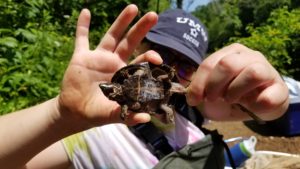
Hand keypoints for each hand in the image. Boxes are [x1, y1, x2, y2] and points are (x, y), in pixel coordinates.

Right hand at [56, 5, 157, 129]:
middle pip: (130, 42)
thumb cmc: (97, 113)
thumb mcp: (113, 114)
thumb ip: (129, 115)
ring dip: (121, 22)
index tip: (158, 58)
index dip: (150, 58)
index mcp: (125, 75)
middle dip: (141, 29)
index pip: (140, 62)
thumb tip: (147, 118)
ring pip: (112, 36)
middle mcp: (114, 63)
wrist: (75, 112)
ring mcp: (98, 58)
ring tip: (133, 7)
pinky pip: (81, 39)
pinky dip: (82, 26)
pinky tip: (86, 12)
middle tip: (154, 15)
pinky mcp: (81, 57)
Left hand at [187, 43, 288, 120]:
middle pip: (228, 64)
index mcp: (230, 53)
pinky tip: (252, 107)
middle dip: (214, 85)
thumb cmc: (230, 96)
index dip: (198, 83)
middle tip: (212, 99)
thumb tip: (190, 96)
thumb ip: (199, 90)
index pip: (209, 63)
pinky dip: (256, 105)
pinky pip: (269, 95)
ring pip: (252, 72)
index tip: (193, 100)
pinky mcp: (280, 87)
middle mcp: (249, 56)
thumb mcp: (210, 92)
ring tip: (231, 100)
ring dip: (235, 91)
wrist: (256, 108)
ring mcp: (266, 69)